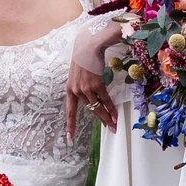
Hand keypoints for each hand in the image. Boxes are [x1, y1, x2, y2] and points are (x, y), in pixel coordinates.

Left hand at [65, 24, 118, 139]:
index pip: (70, 110)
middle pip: (90, 110)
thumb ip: (82, 87)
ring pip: (97, 107)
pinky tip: (116, 115)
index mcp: (69, 89)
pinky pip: (105, 100)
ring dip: (107, 117)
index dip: (70, 124)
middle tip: (109, 129)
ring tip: (113, 125)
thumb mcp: (78, 75)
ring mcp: (85, 88)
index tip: (70, 138)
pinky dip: (111, 108)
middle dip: (100, 120)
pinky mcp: (96, 84)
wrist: (88, 47)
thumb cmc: (84, 59)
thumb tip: (92, 98)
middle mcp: (76, 90)